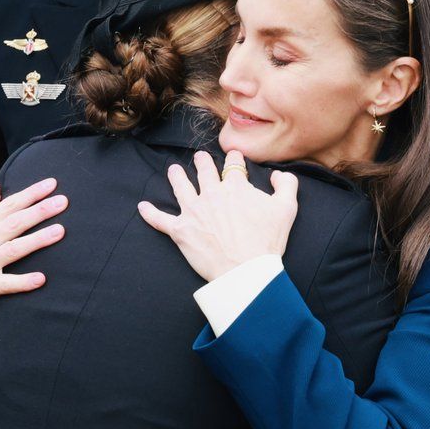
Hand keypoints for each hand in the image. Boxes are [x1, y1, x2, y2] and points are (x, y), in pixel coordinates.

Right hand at [0, 178, 67, 345]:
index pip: (7, 206)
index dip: (29, 194)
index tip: (52, 183)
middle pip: (13, 223)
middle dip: (39, 210)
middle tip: (63, 201)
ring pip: (13, 249)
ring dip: (38, 239)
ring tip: (61, 231)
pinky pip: (6, 284)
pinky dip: (23, 281)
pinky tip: (42, 278)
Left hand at [137, 150, 298, 281]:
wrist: (246, 271)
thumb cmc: (267, 242)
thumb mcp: (287, 209)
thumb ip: (286, 185)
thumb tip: (278, 175)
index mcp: (235, 187)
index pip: (233, 164)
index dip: (234, 158)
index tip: (234, 157)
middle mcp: (211, 194)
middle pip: (204, 170)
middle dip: (202, 162)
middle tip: (200, 158)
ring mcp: (193, 211)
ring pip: (180, 186)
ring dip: (176, 176)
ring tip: (173, 170)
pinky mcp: (180, 231)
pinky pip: (160, 220)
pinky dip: (150, 213)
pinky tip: (142, 206)